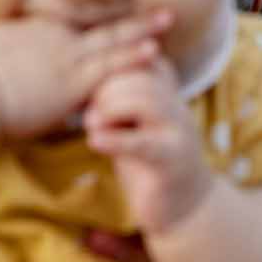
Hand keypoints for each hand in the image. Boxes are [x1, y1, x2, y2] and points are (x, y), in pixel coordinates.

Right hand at [0, 12, 167, 141]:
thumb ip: (3, 37)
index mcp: (38, 28)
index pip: (77, 16)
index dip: (101, 8)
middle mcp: (58, 37)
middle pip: (100, 21)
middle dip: (130, 14)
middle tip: (157, 4)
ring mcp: (69, 58)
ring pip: (112, 39)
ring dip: (141, 29)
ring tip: (167, 19)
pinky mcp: (74, 83)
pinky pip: (110, 68)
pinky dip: (133, 58)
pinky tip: (154, 52)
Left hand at [85, 61, 213, 234]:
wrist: (183, 204)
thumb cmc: (146, 158)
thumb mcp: (130, 122)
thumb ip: (114, 98)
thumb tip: (78, 75)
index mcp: (166, 91)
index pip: (141, 57)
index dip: (111, 64)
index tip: (87, 81)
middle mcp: (176, 105)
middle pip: (141, 74)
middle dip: (107, 88)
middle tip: (88, 110)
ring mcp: (178, 131)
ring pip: (145, 100)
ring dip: (109, 109)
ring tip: (90, 124)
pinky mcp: (171, 160)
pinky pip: (143, 143)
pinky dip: (115, 140)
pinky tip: (94, 141)